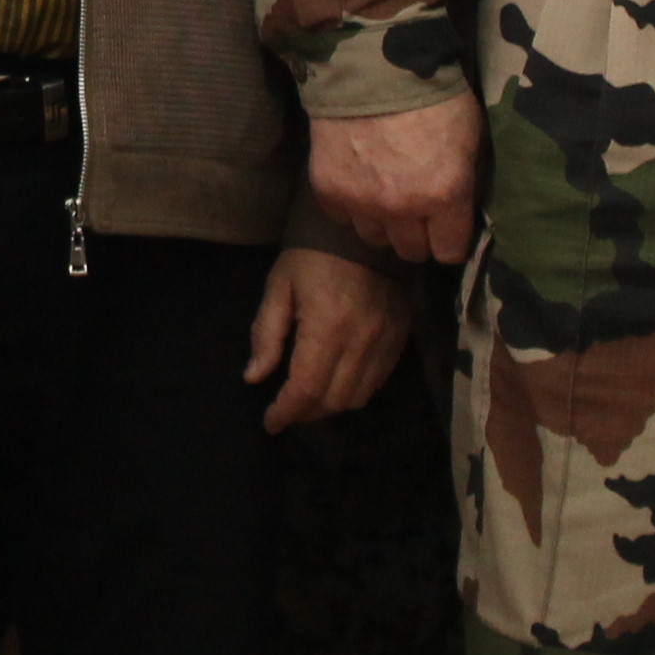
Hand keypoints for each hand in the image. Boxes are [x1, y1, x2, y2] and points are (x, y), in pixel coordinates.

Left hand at [246, 245, 409, 432]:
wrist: (361, 232)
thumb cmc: (310, 257)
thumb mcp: (278, 288)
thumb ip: (267, 334)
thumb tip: (254, 377)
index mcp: (327, 326)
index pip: (307, 388)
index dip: (286, 412)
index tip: (270, 423)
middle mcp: (361, 340)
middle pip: (333, 400)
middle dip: (305, 412)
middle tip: (285, 409)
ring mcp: (386, 341)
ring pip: (357, 397)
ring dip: (329, 406)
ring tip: (308, 399)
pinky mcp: (401, 338)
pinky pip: (377, 382)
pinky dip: (353, 391)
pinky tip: (335, 382)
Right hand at [312, 94, 481, 265]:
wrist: (374, 66)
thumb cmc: (433, 97)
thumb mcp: (470, 139)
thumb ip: (465, 181)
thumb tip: (463, 208)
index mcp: (445, 195)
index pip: (449, 252)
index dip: (451, 239)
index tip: (448, 227)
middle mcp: (402, 208)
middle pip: (410, 251)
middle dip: (418, 234)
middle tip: (417, 210)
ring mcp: (361, 202)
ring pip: (374, 238)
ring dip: (382, 222)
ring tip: (384, 195)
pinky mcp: (328, 190)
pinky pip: (342, 218)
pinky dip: (351, 206)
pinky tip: (358, 181)